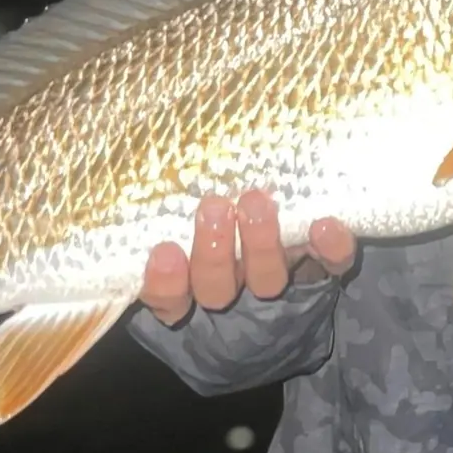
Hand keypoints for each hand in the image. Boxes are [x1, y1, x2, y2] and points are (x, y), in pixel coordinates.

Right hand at [140, 190, 358, 326]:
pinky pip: (330, 267)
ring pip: (267, 280)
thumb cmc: (211, 228)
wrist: (286, 278)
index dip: (166, 283)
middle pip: (216, 287)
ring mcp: (276, 285)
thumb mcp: (177, 224)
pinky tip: (325, 225)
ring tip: (256, 203)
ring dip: (261, 244)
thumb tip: (121, 153)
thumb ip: (160, 206)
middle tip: (213, 208)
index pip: (168, 299)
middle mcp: (230, 291)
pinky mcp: (322, 273)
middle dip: (214, 251)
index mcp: (188, 287)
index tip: (164, 252)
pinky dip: (331, 249)